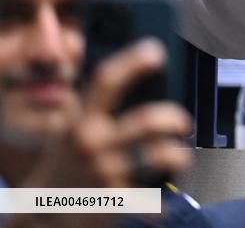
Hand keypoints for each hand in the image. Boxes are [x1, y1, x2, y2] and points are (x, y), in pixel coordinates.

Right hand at [24, 38, 192, 189]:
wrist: (43, 212)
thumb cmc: (66, 164)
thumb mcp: (73, 130)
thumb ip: (98, 108)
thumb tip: (134, 78)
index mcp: (83, 122)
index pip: (107, 82)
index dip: (133, 62)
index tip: (156, 50)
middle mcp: (94, 144)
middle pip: (146, 120)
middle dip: (173, 118)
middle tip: (183, 122)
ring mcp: (106, 173)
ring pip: (158, 155)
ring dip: (179, 154)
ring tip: (182, 157)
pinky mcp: (116, 201)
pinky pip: (153, 198)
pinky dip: (164, 202)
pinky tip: (166, 199)